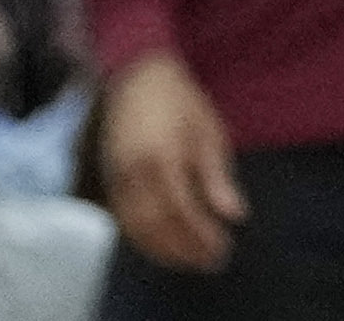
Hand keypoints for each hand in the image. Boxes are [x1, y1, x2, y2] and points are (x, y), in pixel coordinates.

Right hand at [99, 53, 245, 274]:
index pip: (182, 212)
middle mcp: (134, 175)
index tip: (222, 249)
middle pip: (156, 226)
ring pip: (136, 228)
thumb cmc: (182, 102)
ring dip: (162, 250)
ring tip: (189, 261)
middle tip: (209, 263)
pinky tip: (161, 245)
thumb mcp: (209, 133)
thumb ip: (217, 178)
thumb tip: (235, 215)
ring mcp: (117, 178)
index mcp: (163, 159)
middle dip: (183, 249)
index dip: (200, 236)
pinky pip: (123, 218)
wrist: (138, 79)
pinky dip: (142, 237)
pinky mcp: (109, 180)